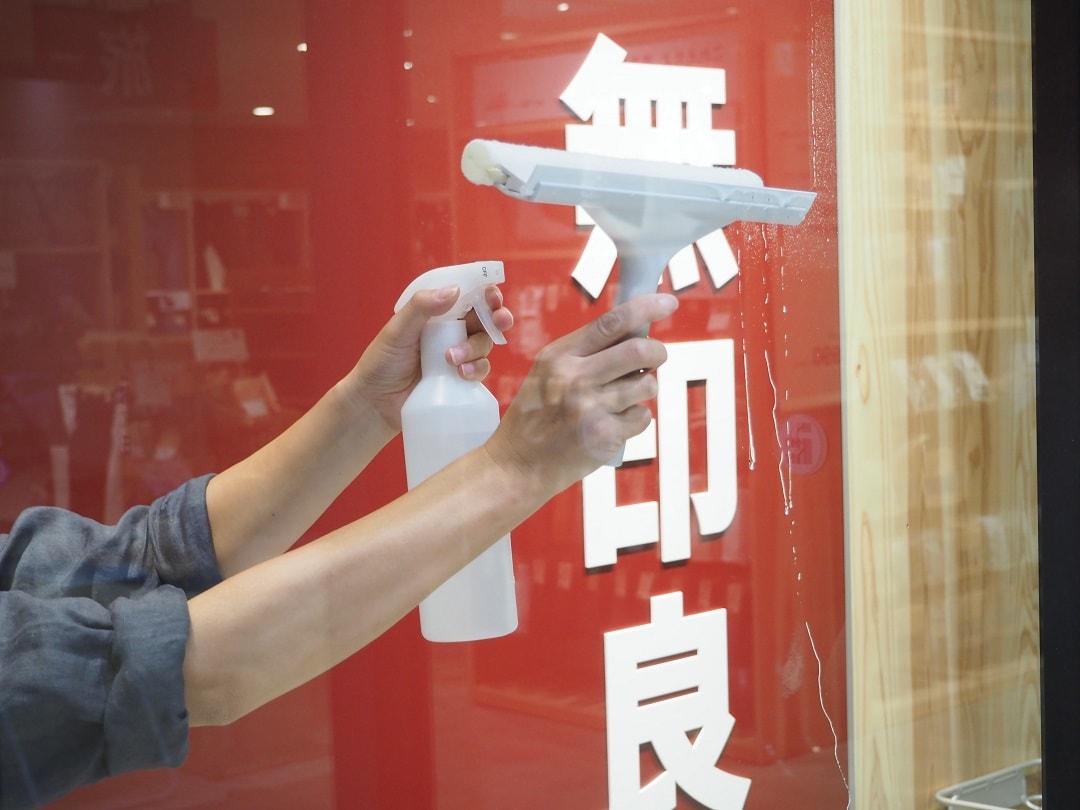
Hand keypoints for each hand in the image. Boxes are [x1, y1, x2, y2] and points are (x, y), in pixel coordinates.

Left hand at [341, 284, 513, 432]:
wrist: (375, 403)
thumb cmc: (381, 362)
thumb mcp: (397, 330)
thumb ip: (421, 307)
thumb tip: (454, 290)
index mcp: (436, 312)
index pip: (467, 295)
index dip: (485, 292)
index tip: (492, 296)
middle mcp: (450, 330)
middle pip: (484, 318)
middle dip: (497, 317)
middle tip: (500, 320)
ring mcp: (457, 354)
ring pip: (483, 343)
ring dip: (475, 348)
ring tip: (453, 359)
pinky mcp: (461, 377)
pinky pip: (480, 369)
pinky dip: (476, 369)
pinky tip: (462, 374)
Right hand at [485, 293, 675, 496]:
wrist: (518, 464)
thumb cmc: (536, 416)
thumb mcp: (547, 372)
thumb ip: (584, 353)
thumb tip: (634, 333)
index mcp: (560, 356)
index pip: (611, 323)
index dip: (645, 308)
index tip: (668, 302)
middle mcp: (575, 378)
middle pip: (639, 351)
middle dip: (657, 352)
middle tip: (656, 357)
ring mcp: (591, 408)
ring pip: (646, 385)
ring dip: (646, 388)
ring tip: (626, 396)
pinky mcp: (605, 436)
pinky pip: (642, 417)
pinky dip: (637, 418)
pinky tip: (616, 423)